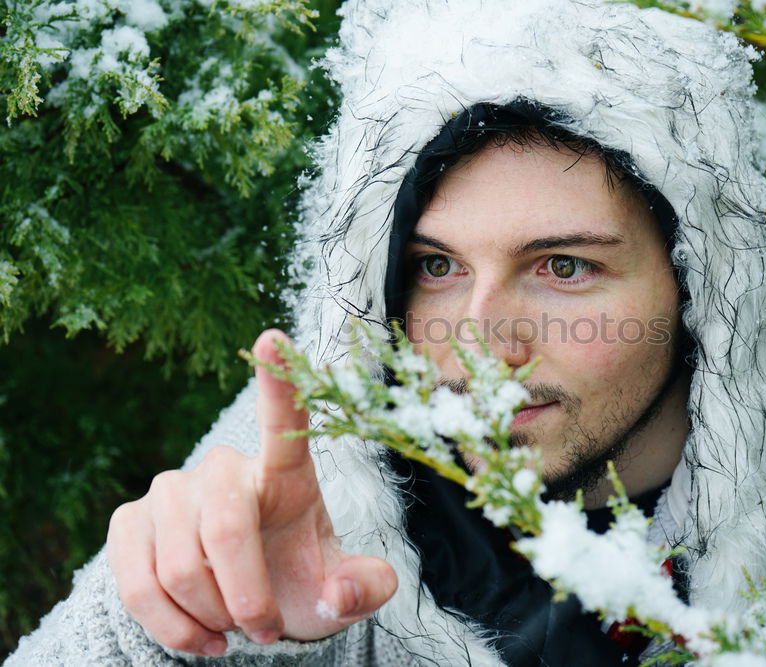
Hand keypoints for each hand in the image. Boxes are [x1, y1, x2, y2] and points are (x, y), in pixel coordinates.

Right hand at [107, 329, 397, 656]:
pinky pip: (137, 585)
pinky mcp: (129, 522)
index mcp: (285, 472)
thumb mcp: (342, 591)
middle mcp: (224, 468)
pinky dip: (171, 627)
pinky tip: (199, 635)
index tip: (274, 337)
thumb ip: (364, 590)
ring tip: (234, 628)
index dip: (278, 382)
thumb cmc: (299, 582)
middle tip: (263, 630)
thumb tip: (341, 593)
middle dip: (246, 597)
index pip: (283, 422)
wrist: (243, 604)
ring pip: (179, 569)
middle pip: (225, 530)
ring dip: (211, 617)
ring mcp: (170, 491)